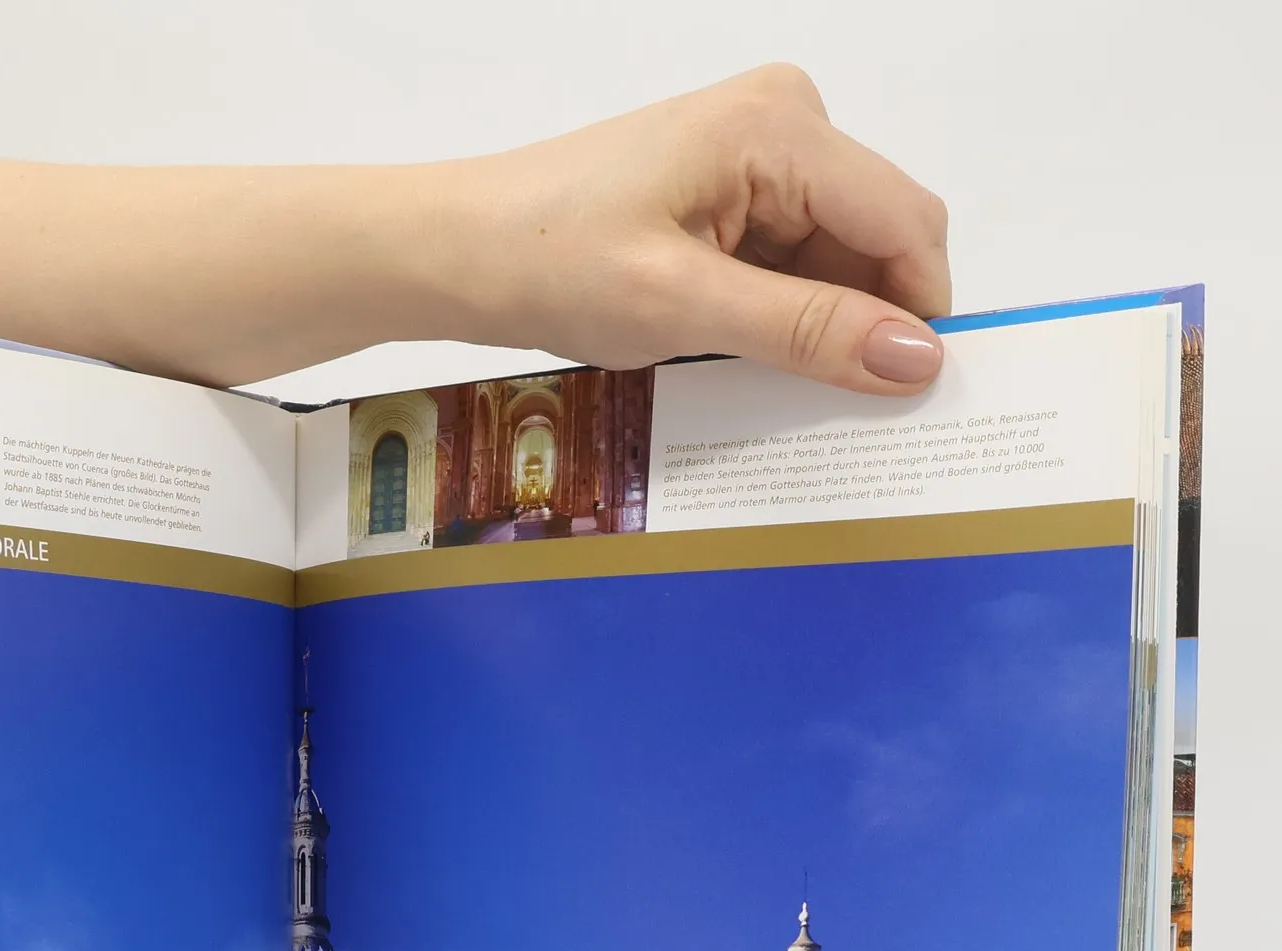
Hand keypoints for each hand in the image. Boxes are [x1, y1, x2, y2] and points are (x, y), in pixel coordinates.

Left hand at [445, 64, 950, 394]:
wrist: (456, 250)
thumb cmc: (553, 264)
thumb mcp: (686, 307)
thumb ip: (808, 330)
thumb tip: (918, 358)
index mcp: (783, 127)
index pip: (904, 223)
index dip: (917, 314)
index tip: (908, 401)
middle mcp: (785, 119)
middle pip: (875, 237)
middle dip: (863, 319)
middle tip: (825, 407)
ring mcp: (755, 151)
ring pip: (834, 256)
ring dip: (814, 322)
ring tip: (753, 372)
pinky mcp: (726, 186)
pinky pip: (787, 257)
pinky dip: (777, 311)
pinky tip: (732, 349)